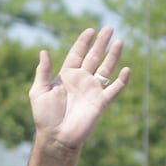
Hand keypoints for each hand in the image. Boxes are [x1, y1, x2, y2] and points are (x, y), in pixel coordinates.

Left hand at [30, 26, 128, 150]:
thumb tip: (43, 51)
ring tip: (119, 41)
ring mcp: (92, 90)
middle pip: (94, 57)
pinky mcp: (101, 102)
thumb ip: (43, 72)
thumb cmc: (45, 117)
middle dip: (101, 43)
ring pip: (106, 68)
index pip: (77, 54)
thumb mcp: (39, 92)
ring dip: (113, 56)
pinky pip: (115, 89)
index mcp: (67, 76)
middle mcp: (81, 80)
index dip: (83, 42)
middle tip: (109, 28)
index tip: (90, 30)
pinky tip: (126, 69)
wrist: (56, 137)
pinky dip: (122, 80)